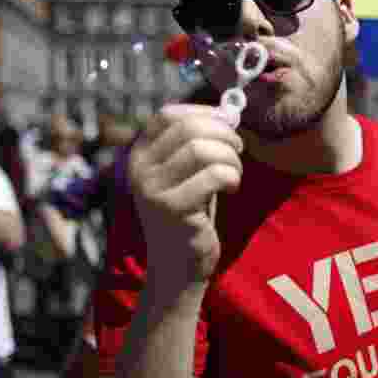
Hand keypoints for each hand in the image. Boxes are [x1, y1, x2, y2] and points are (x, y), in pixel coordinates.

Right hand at [129, 104, 241, 288]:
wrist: (178, 265)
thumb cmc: (190, 213)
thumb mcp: (186, 173)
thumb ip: (198, 142)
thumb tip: (228, 112)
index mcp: (140, 155)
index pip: (168, 114)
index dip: (203, 113)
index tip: (226, 124)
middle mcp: (139, 169)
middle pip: (189, 128)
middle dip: (224, 134)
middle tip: (238, 150)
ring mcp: (153, 189)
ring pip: (202, 149)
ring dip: (230, 158)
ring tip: (234, 173)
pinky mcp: (172, 209)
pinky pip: (214, 175)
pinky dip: (232, 177)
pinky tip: (231, 189)